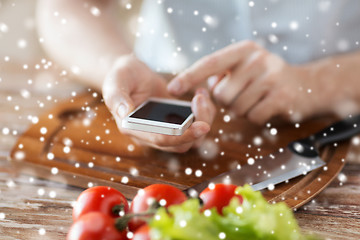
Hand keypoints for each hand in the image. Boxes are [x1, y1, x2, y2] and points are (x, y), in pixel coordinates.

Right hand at [102, 55, 215, 152]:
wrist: (131, 73)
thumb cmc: (120, 77)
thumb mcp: (115, 83)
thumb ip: (117, 98)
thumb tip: (125, 113)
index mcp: (133, 129)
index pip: (160, 140)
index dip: (181, 136)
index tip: (201, 126)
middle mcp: (150, 134)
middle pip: (181, 144)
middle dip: (197, 127)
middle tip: (201, 101)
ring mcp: (165, 129)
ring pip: (191, 138)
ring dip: (203, 119)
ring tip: (201, 95)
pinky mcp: (176, 120)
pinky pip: (195, 124)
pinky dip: (204, 113)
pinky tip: (201, 93)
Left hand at [168, 41, 329, 123]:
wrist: (309, 85)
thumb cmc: (267, 78)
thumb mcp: (246, 66)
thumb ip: (222, 74)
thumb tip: (201, 88)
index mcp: (244, 50)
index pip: (209, 63)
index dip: (188, 77)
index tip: (172, 89)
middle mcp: (257, 59)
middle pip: (221, 94)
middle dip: (227, 101)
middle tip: (244, 94)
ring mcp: (271, 77)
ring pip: (235, 108)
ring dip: (242, 110)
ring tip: (258, 99)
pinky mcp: (281, 97)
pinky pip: (252, 117)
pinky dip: (256, 117)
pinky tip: (268, 106)